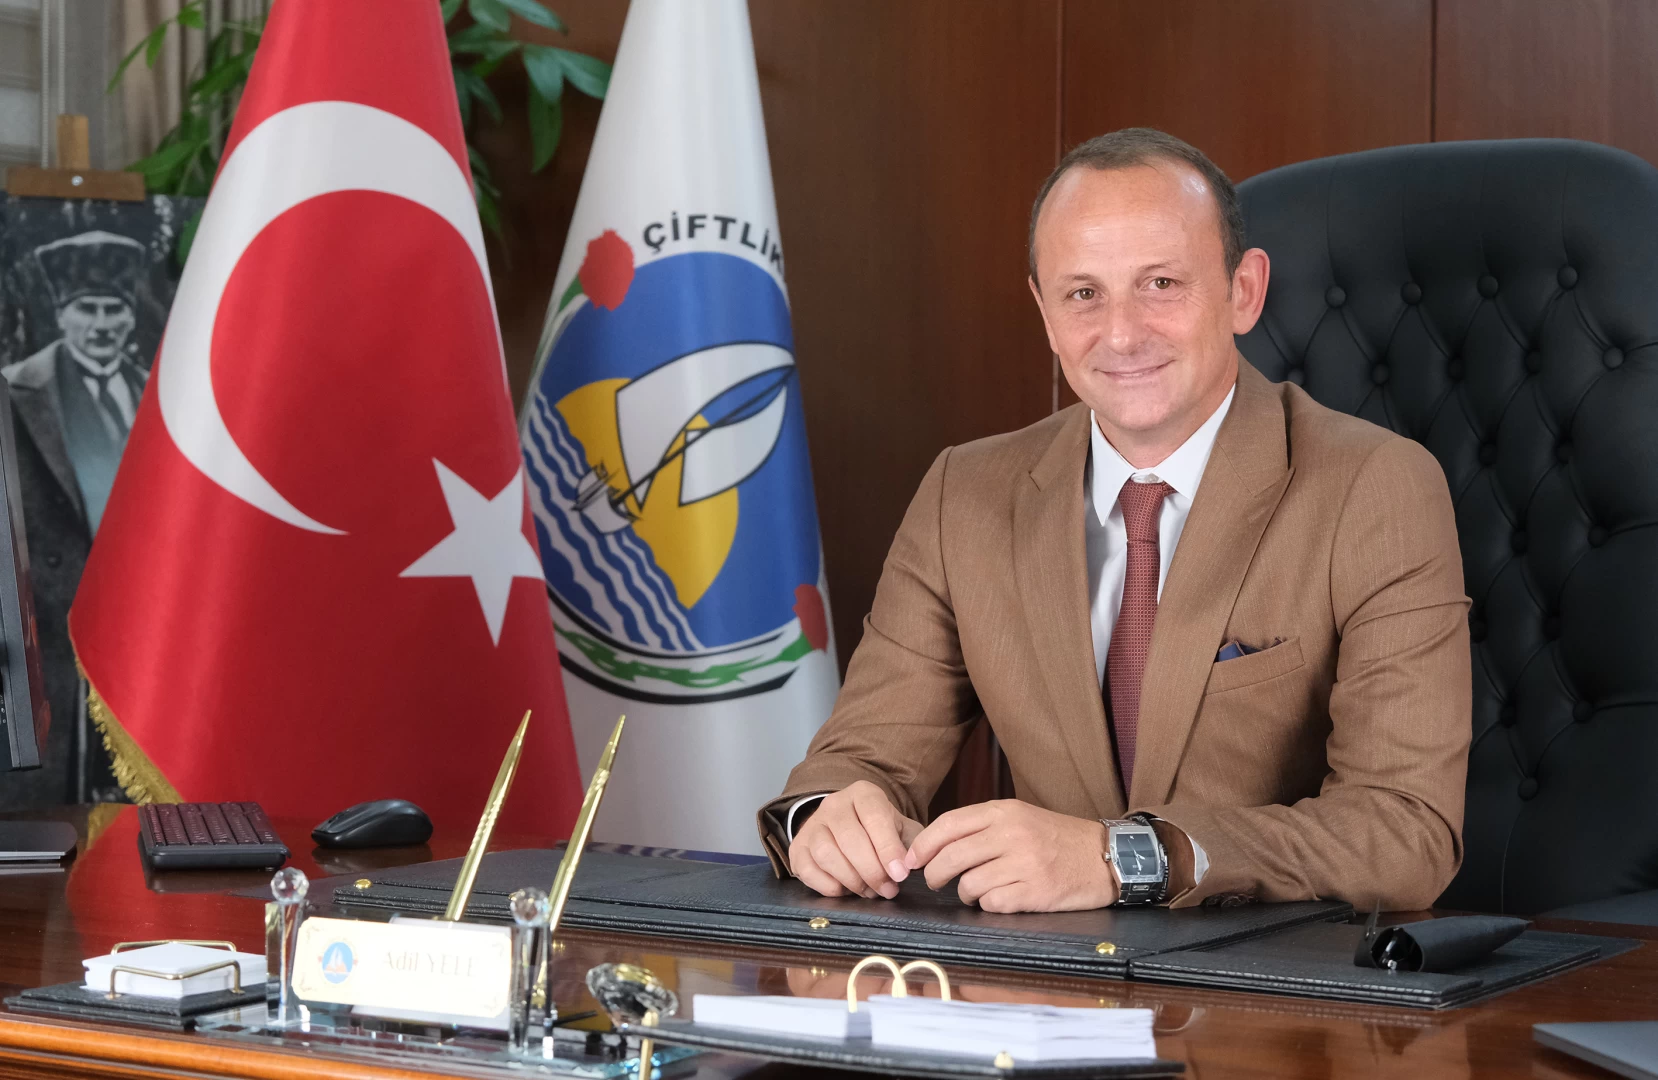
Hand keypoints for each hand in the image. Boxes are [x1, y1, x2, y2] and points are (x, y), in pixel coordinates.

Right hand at [790, 780, 923, 899]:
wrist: (849, 825)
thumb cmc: (880, 831)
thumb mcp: (902, 828)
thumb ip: (911, 844)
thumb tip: (911, 865)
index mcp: (863, 794)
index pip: (874, 817)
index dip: (888, 849)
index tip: (900, 874)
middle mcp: (834, 805)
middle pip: (849, 839)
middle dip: (872, 871)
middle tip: (888, 890)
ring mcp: (812, 825)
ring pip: (826, 854)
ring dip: (851, 880)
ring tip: (870, 891)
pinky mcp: (798, 848)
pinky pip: (808, 870)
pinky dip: (829, 886)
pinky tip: (847, 890)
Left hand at [903, 800, 1118, 912]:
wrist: (1105, 856)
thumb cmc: (1057, 838)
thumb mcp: (1020, 817)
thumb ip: (982, 826)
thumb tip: (935, 846)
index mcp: (1004, 812)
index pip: (949, 825)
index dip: (923, 845)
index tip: (912, 859)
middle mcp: (1012, 834)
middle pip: (951, 857)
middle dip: (935, 874)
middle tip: (936, 882)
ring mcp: (1024, 864)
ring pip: (969, 884)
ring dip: (964, 894)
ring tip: (975, 892)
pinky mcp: (1035, 892)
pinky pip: (992, 903)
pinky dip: (989, 905)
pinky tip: (999, 899)